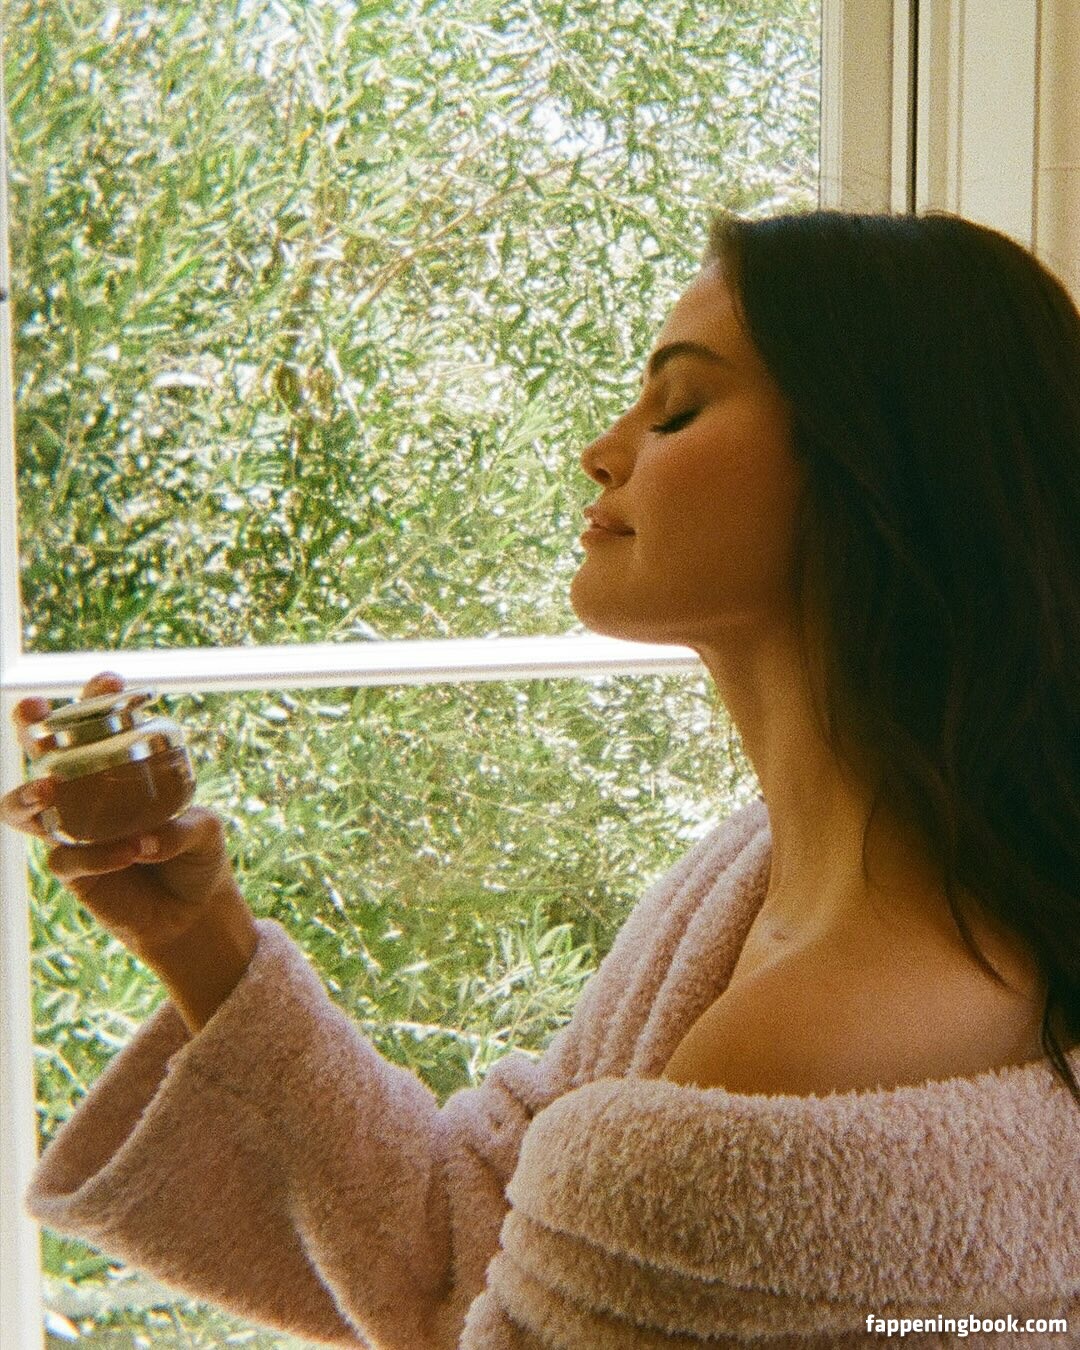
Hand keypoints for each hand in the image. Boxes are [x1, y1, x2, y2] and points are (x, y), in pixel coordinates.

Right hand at [1, 671, 252, 967]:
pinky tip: (133, 853)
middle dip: (29, 727)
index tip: (109, 679)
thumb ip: (182, 827)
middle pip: (39, 753)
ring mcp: (70, 830)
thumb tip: (147, 837)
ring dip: (28, 793)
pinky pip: (66, 857)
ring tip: (48, 786)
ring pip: (22, 807)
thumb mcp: (205, 831)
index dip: (96, 698)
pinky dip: (98, 854)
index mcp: (119, 768)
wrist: (192, 912)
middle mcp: (84, 793)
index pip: (99, 724)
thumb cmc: (197, 855)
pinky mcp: (70, 871)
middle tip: (33, 710)